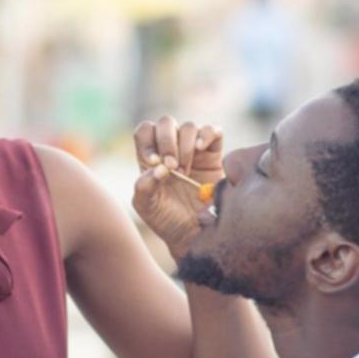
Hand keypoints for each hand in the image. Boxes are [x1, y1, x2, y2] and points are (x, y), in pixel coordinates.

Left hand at [132, 116, 223, 256]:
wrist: (195, 234)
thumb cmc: (167, 220)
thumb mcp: (147, 207)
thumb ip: (144, 186)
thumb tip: (159, 167)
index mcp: (151, 158)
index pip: (145, 132)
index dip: (148, 141)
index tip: (154, 162)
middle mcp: (171, 149)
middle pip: (166, 123)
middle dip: (167, 142)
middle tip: (172, 167)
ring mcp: (193, 150)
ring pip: (188, 127)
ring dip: (185, 146)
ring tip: (186, 171)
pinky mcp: (214, 154)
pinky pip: (213, 131)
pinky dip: (207, 134)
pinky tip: (201, 149)